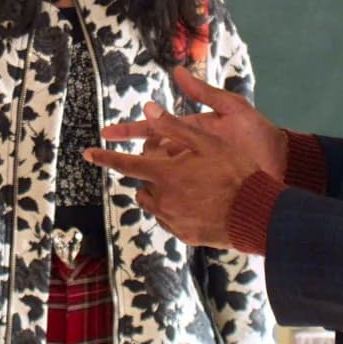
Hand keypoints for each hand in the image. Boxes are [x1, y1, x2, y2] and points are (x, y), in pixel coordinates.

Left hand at [86, 71, 283, 249]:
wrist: (255, 213)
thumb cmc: (234, 173)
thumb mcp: (206, 142)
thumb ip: (173, 127)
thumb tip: (147, 109)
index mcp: (164, 174)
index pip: (125, 165)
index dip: (105, 157)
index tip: (87, 154)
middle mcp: (162, 199)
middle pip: (143, 184)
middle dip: (152, 173)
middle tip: (178, 163)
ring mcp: (172, 220)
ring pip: (154, 202)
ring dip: (162, 192)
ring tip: (189, 183)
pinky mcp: (184, 235)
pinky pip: (170, 219)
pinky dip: (176, 209)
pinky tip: (197, 202)